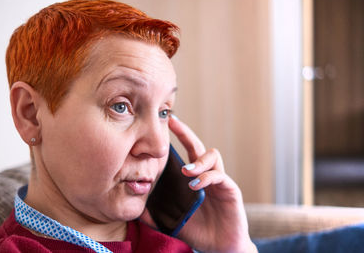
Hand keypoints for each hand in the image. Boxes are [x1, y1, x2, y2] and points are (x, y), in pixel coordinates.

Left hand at [160, 116, 256, 252]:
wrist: (220, 247)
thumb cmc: (198, 231)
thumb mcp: (173, 221)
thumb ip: (156, 214)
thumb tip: (134, 210)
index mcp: (193, 179)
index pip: (185, 153)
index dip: (177, 138)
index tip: (163, 125)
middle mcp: (206, 175)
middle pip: (198, 146)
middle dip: (185, 133)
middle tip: (173, 123)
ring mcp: (219, 181)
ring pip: (212, 156)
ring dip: (198, 160)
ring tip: (186, 171)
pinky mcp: (230, 190)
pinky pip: (219, 176)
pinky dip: (206, 177)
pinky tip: (195, 185)